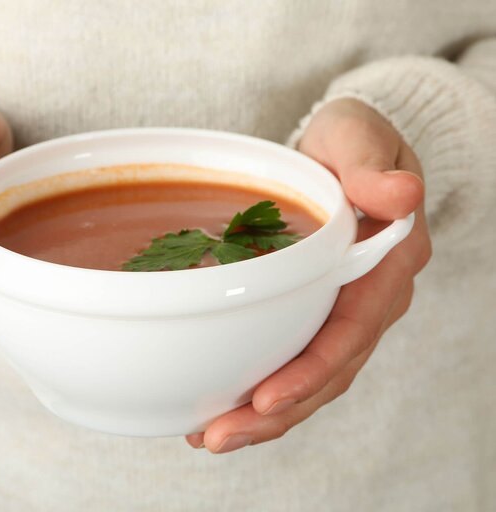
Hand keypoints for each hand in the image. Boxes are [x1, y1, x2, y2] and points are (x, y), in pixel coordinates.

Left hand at [186, 98, 431, 452]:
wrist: (346, 150)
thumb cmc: (352, 139)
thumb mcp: (359, 137)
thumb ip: (374, 167)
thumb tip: (401, 194)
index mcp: (388, 261)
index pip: (352, 329)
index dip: (312, 370)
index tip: (264, 398)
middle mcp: (372, 297)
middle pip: (330, 371)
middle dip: (276, 411)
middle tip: (216, 437)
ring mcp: (347, 310)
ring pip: (313, 377)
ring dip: (265, 414)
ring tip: (210, 437)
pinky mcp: (321, 312)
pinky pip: (299, 359)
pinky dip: (265, 389)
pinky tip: (223, 406)